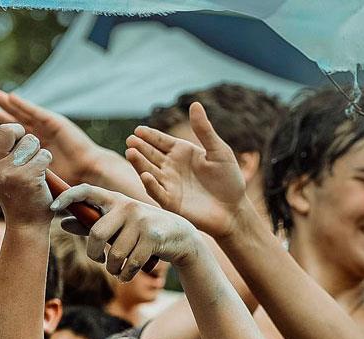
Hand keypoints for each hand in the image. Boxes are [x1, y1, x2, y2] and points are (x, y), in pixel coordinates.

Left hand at [0, 89, 111, 180]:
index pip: (13, 135)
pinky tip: (12, 98)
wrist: (85, 172)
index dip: (0, 126)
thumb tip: (0, 172)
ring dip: (8, 103)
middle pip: (16, 120)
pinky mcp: (54, 122)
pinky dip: (23, 104)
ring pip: (23, 113)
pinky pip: (35, 112)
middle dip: (3, 111)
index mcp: (33, 147)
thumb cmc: (65, 177)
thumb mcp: (35, 173)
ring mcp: (46, 127)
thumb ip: (22, 167)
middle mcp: (39, 134)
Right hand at [0, 99, 53, 224]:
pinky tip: (39, 178)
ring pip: (30, 141)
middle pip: (6, 130)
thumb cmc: (15, 193)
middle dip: (20, 133)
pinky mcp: (27, 177)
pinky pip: (43, 154)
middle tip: (22, 149)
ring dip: (36, 152)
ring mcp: (8, 173)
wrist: (26, 222)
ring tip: (31, 171)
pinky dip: (46, 162)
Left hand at [50, 183, 205, 281]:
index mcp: (115, 199)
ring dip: (113, 268)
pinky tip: (128, 273)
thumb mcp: (116, 223)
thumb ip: (90, 223)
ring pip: (114, 254)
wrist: (179, 236)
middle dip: (95, 254)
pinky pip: (129, 264)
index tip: (52, 208)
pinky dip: (125, 275)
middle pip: (97, 234)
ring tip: (118, 269)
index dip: (68, 197)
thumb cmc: (140, 230)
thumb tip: (62, 221)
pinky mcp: (153, 237)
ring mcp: (141, 220)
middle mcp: (127, 206)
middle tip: (100, 259)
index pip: (86, 191)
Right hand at [126, 102, 248, 239]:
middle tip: (130, 140)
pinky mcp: (171, 202)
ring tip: (131, 152)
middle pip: (151, 155)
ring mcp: (169, 184)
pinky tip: (145, 175)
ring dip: (139, 163)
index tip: (138, 130)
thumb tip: (194, 104)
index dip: (149, 135)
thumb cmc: (228, 180)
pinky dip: (151, 184)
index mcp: (181, 153)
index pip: (161, 141)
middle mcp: (171, 168)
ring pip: (150, 171)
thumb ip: (204, 130)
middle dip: (140, 148)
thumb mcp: (218, 151)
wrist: (233, 210)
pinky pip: (158, 192)